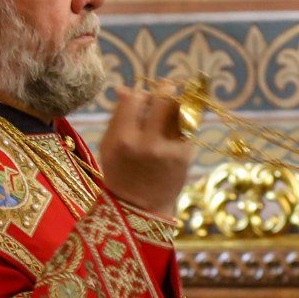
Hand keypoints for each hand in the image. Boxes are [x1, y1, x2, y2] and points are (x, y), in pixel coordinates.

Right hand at [97, 83, 194, 216]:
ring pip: (181, 110)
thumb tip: (126, 88)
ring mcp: (169, 150)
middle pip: (164, 98)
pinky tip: (178, 124)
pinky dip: (185, 120)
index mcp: (123, 139)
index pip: (136, 98)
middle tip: (165, 90)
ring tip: (172, 108)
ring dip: (178, 103)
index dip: (140, 94)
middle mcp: (147, 143)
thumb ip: (117, 116)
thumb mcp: (109, 146)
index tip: (141, 99)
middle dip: (165, 90)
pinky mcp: (186, 156)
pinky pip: (189, 126)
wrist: (140, 209)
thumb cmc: (120, 173)